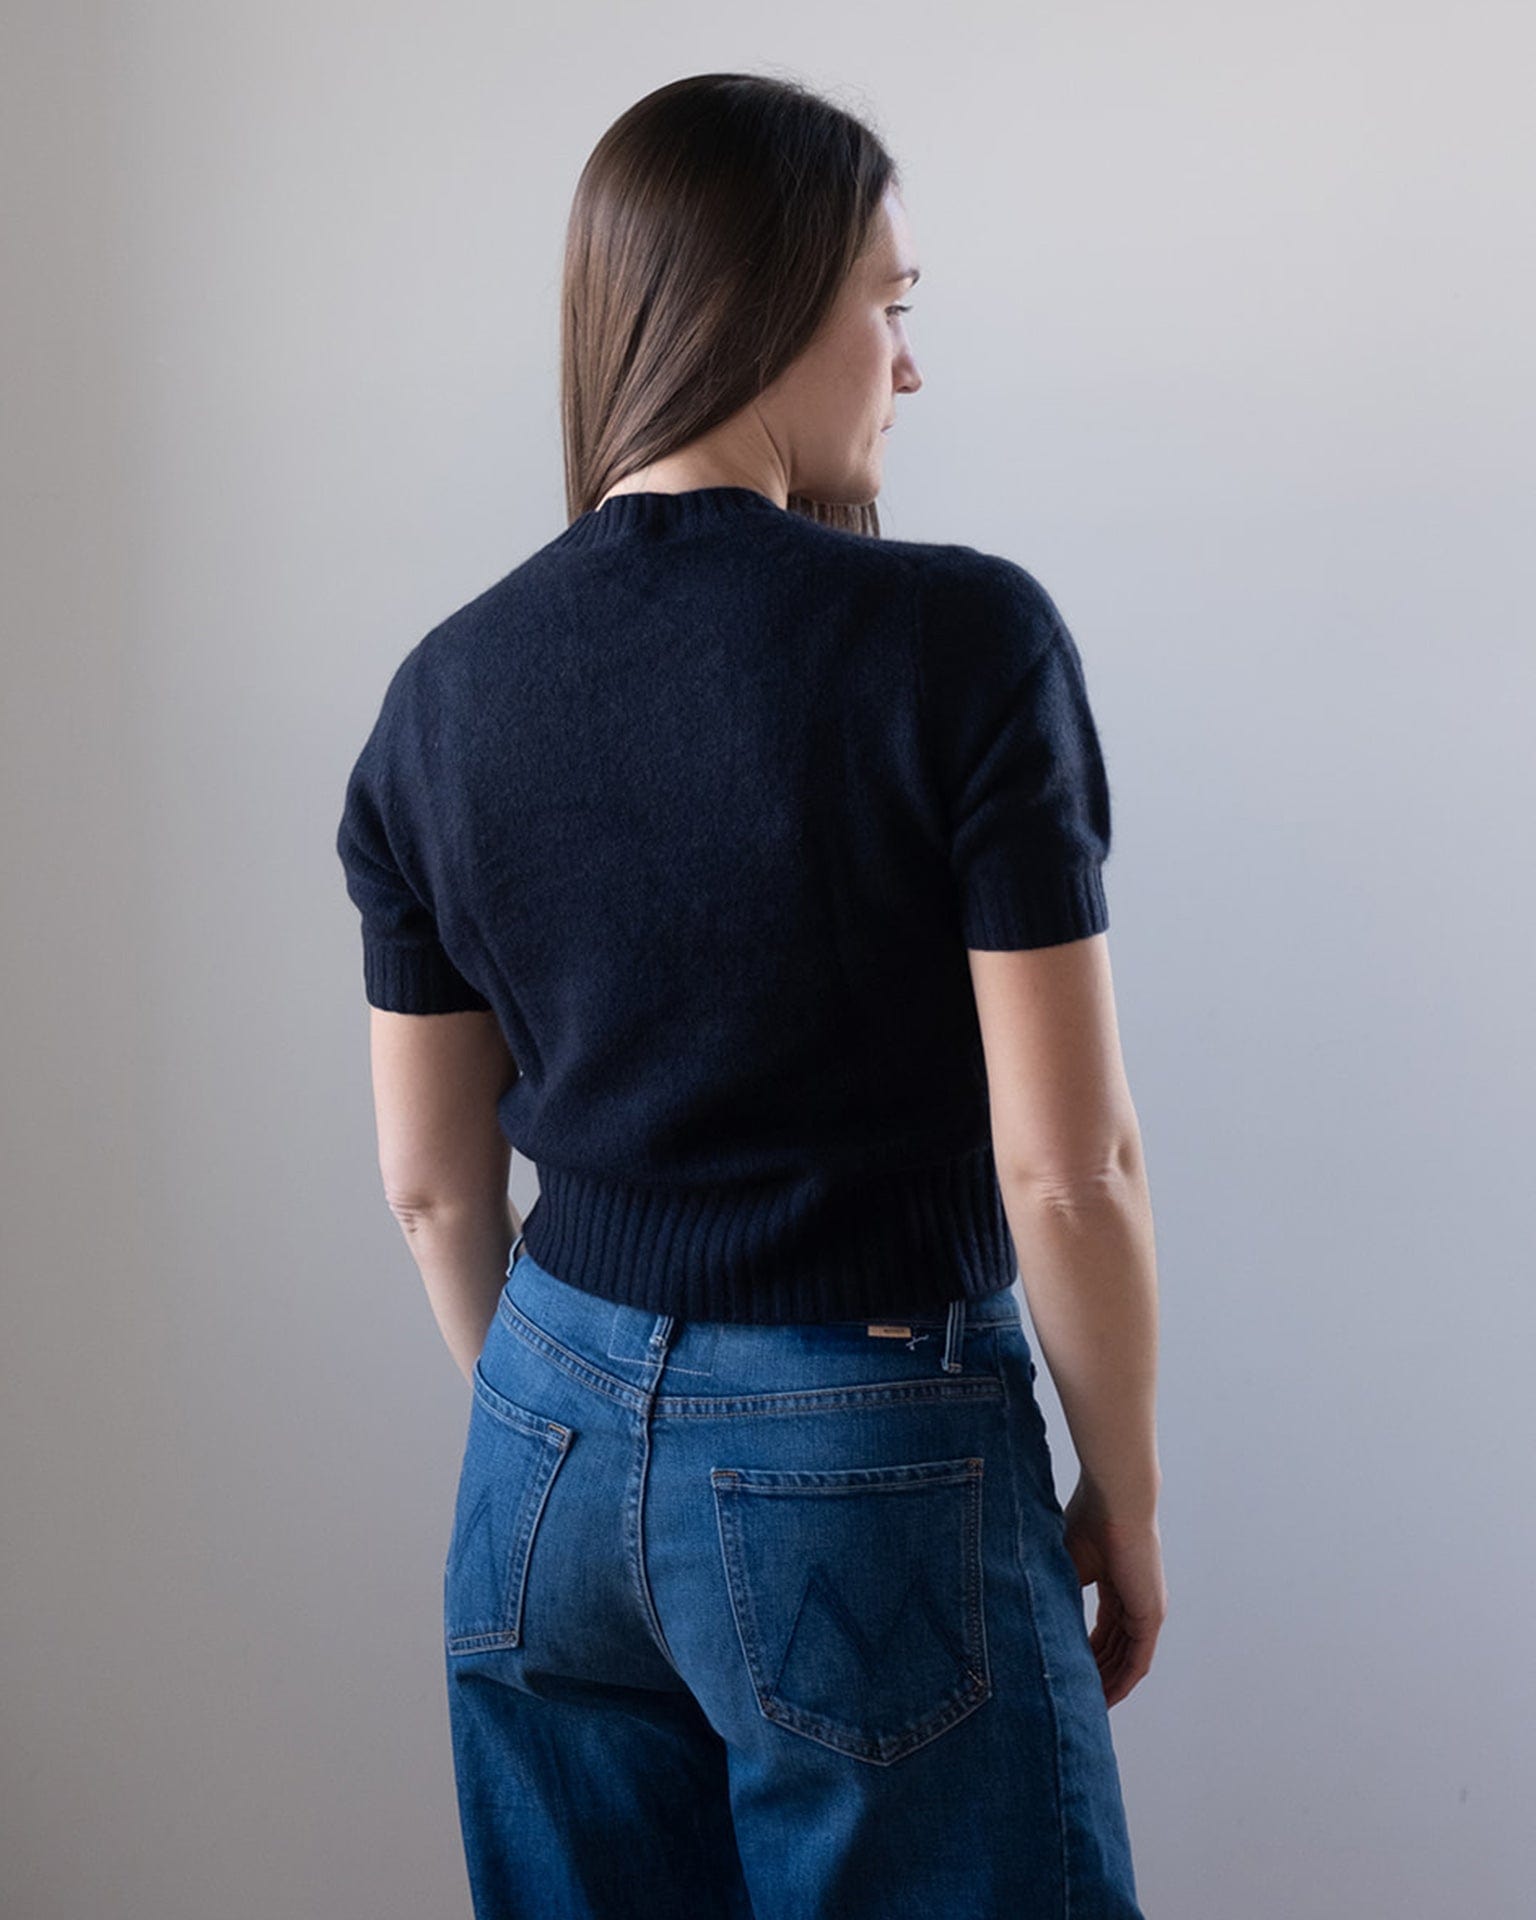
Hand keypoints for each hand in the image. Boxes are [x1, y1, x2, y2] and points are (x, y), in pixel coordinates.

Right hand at [1060, 1480, 1167, 1707]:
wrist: (1114, 1501)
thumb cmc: (1088, 1521)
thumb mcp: (1066, 1563)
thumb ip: (1058, 1591)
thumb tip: (1033, 1615)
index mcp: (1117, 1584)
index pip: (1104, 1630)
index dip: (1087, 1654)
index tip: (1068, 1673)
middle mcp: (1136, 1600)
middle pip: (1115, 1650)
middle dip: (1096, 1676)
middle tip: (1075, 1701)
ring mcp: (1146, 1609)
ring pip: (1126, 1660)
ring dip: (1107, 1685)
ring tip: (1085, 1708)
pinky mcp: (1150, 1615)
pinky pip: (1137, 1660)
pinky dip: (1122, 1681)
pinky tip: (1105, 1699)